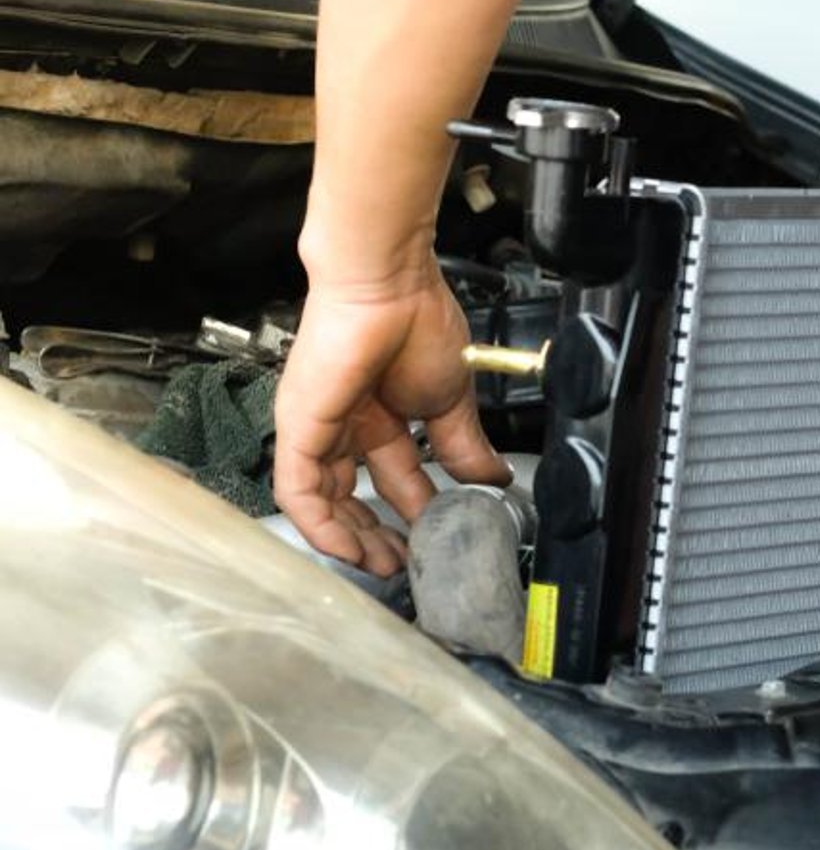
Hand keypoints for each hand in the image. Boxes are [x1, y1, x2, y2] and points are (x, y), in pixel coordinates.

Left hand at [272, 267, 509, 574]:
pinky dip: (321, 525)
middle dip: (375, 534)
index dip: (410, 513)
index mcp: (380, 413)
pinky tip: (347, 547)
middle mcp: (344, 423)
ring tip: (379, 565)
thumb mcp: (450, 400)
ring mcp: (317, 426)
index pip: (391, 477)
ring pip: (321, 500)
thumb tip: (492, 479)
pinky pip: (298, 490)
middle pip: (349, 496)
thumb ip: (464, 445)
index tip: (432, 540)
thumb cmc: (415, 321)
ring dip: (348, 538)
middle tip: (402, 564)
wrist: (388, 284)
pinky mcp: (297, 426)